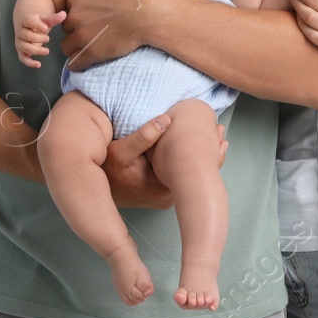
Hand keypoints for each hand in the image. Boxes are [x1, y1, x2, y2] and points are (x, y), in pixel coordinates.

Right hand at [15, 9, 65, 67]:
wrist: (27, 25)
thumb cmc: (39, 22)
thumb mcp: (46, 19)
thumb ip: (54, 18)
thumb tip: (64, 14)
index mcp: (27, 21)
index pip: (29, 21)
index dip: (37, 25)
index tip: (46, 28)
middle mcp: (21, 31)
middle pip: (26, 35)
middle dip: (37, 38)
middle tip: (48, 38)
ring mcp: (21, 42)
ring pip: (24, 47)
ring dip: (34, 50)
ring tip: (47, 51)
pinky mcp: (22, 51)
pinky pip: (22, 58)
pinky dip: (29, 62)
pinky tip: (38, 65)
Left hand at [55, 0, 162, 69]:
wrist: (151, 10)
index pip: (67, 6)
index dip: (78, 9)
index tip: (93, 10)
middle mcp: (75, 15)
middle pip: (66, 25)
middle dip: (77, 26)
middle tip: (96, 26)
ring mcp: (82, 35)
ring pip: (67, 44)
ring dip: (77, 44)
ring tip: (93, 40)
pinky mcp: (92, 52)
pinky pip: (75, 62)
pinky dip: (79, 61)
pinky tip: (89, 56)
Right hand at [104, 113, 228, 208]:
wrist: (96, 189)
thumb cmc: (108, 171)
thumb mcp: (120, 152)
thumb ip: (143, 137)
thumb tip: (165, 120)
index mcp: (162, 189)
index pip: (193, 170)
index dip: (206, 149)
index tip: (217, 131)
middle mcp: (168, 196)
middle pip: (195, 173)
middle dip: (209, 150)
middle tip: (221, 130)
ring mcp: (167, 195)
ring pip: (191, 175)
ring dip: (202, 154)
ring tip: (217, 134)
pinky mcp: (164, 192)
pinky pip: (183, 175)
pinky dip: (193, 160)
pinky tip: (202, 144)